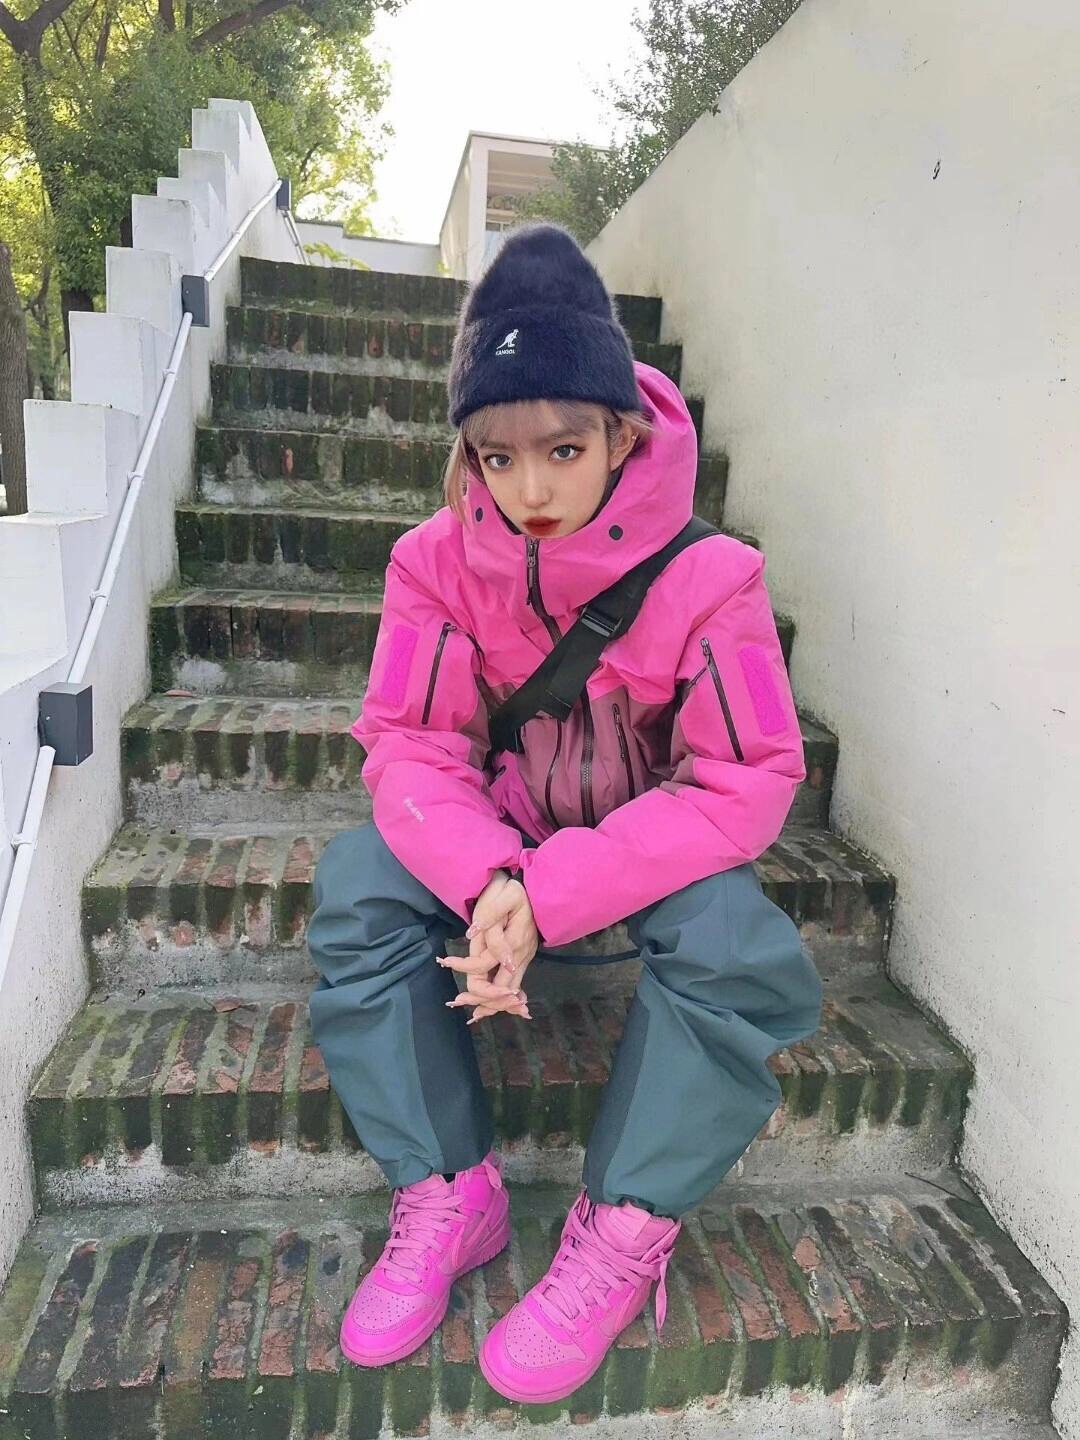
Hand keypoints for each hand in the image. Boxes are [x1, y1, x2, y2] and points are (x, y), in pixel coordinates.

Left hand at [437, 870, 538, 1024]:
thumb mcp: (504, 897)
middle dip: (479, 998)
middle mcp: (519, 956)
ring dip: (490, 1004)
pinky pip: (514, 986)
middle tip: (456, 1001)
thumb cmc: (514, 892)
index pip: (483, 965)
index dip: (463, 966)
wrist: (536, 891)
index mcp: (512, 941)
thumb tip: (474, 932)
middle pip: (499, 989)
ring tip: (472, 1011)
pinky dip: (503, 1000)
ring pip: (509, 992)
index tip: (446, 960)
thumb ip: (490, 916)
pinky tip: (492, 1007)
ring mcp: (524, 959)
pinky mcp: (524, 960)